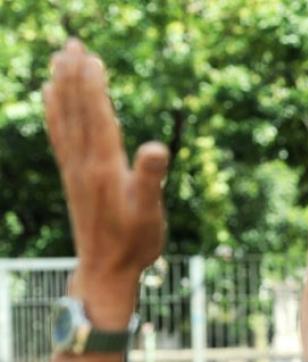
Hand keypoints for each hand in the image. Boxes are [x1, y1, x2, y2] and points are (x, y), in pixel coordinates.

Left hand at [44, 39, 168, 324]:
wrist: (106, 271)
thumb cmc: (135, 243)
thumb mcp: (151, 213)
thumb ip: (152, 179)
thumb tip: (156, 147)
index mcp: (105, 167)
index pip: (96, 117)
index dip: (92, 86)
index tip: (89, 56)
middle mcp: (84, 163)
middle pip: (75, 111)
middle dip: (72, 76)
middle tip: (70, 43)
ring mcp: (75, 170)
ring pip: (63, 119)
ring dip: (60, 87)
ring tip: (58, 58)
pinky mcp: (72, 178)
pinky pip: (59, 137)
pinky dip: (52, 112)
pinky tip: (49, 96)